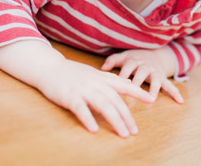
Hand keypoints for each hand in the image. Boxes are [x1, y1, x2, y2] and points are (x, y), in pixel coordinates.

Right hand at [38, 57, 154, 136]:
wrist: (49, 67)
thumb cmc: (71, 72)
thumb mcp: (93, 73)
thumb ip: (109, 79)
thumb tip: (126, 84)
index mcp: (101, 78)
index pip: (124, 85)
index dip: (138, 92)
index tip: (151, 99)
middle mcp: (95, 83)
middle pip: (115, 101)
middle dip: (126, 116)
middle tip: (134, 131)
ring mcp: (83, 89)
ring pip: (103, 105)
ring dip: (115, 120)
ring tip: (123, 133)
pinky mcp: (69, 96)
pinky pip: (81, 109)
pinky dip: (88, 119)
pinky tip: (95, 129)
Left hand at [102, 49, 183, 103]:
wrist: (154, 54)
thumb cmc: (134, 58)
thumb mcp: (124, 56)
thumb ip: (112, 60)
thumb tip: (102, 68)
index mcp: (133, 61)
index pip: (127, 66)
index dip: (124, 73)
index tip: (119, 82)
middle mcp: (145, 66)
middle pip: (141, 73)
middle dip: (138, 81)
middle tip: (134, 90)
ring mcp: (154, 72)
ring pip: (155, 80)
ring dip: (154, 88)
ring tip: (153, 98)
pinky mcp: (162, 78)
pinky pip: (169, 85)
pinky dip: (175, 93)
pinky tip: (180, 101)